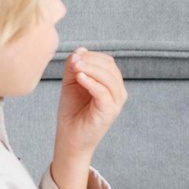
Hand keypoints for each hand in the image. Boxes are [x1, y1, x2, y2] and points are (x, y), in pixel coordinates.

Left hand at [55, 47, 124, 164]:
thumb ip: (74, 67)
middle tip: (74, 60)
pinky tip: (79, 78)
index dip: (92, 56)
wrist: (70, 139)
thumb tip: (80, 50)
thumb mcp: (71, 84)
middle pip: (110, 67)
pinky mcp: (109, 111)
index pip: (108, 62)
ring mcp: (116, 103)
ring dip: (91, 69)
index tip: (75, 56)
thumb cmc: (72, 112)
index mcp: (111, 85)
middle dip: (91, 60)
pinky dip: (91, 82)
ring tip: (75, 67)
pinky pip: (103, 92)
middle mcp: (118, 93)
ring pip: (108, 78)